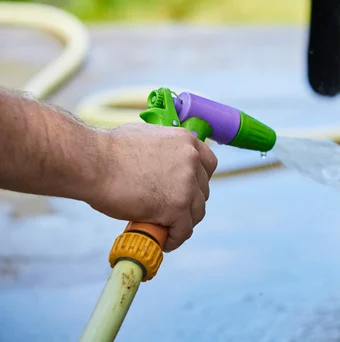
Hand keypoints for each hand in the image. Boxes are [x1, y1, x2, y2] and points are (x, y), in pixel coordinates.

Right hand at [89, 123, 217, 251]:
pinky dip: (175, 238)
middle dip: (189, 203)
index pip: (208, 164)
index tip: (188, 191)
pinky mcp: (177, 206)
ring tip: (166, 228)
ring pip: (196, 212)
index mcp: (186, 141)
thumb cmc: (108, 151)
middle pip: (203, 190)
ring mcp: (187, 184)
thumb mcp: (147, 137)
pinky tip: (164, 241)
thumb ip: (163, 150)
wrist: (92, 162)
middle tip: (171, 212)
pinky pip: (183, 230)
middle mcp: (192, 160)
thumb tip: (161, 163)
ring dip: (183, 222)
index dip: (198, 180)